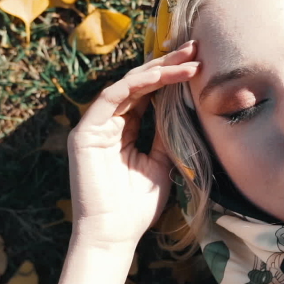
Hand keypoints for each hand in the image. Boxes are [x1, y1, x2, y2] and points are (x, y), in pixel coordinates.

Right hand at [65, 40, 198, 250]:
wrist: (115, 234)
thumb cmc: (138, 205)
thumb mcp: (162, 162)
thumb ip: (167, 133)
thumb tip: (183, 105)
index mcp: (124, 130)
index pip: (147, 94)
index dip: (170, 77)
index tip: (197, 63)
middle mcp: (108, 122)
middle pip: (139, 84)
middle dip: (167, 64)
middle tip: (194, 49)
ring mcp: (95, 125)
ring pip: (128, 85)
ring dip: (158, 70)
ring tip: (187, 60)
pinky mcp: (86, 131)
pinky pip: (113, 97)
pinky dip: (138, 84)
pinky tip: (162, 76)